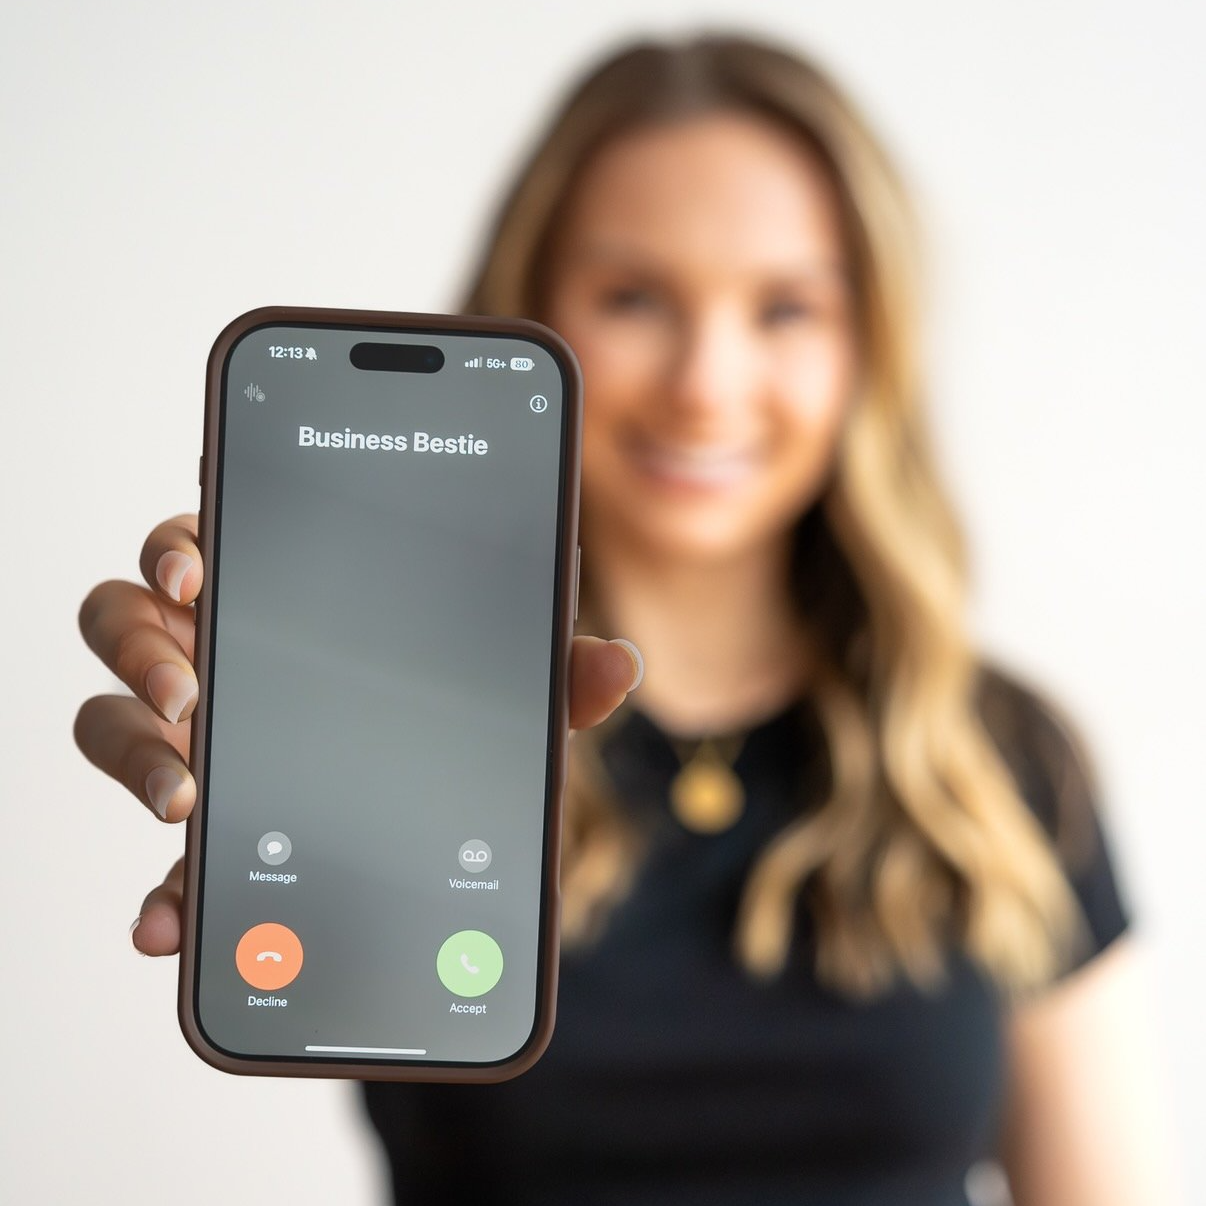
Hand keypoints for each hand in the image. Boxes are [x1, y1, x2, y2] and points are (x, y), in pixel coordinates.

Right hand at [74, 513, 641, 955]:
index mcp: (282, 599)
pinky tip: (171, 925)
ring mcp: (194, 738)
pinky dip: (157, 888)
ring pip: (107, 718)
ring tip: (187, 799)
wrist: (419, 824)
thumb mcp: (500, 690)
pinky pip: (150, 851)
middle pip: (127, 620)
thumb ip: (549, 668)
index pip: (207, 544)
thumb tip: (619, 663)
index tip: (197, 572)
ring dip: (132, 754)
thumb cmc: (449, 715)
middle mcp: (219, 656)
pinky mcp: (200, 822)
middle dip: (144, 647)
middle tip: (190, 692)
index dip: (181, 547)